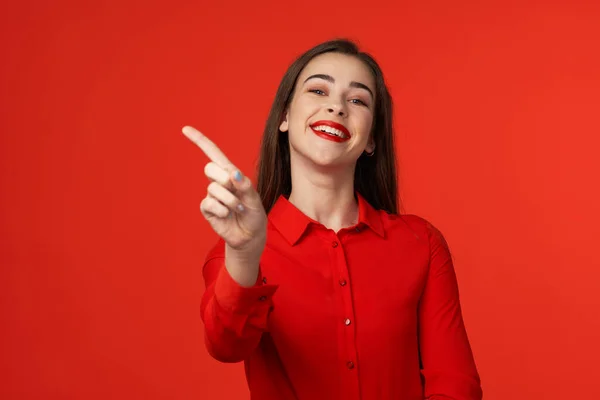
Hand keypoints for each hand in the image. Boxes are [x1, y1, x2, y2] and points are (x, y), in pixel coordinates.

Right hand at [182, 126, 266, 258]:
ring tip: (238, 209)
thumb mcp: (254, 197)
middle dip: (224, 179)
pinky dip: (222, 209)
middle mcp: (219, 182)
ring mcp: (211, 196)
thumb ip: (244, 185)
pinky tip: (227, 215)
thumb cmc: (254, 214)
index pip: (213, 154)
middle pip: (210, 168)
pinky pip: (209, 203)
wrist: (251, 236)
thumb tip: (233, 174)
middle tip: (236, 191)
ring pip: (213, 188)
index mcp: (230, 174)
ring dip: (230, 200)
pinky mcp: (207, 209)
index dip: (200, 141)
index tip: (185, 129)